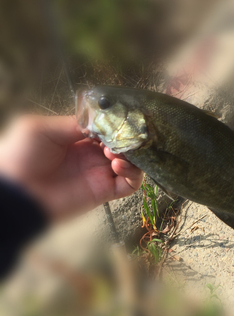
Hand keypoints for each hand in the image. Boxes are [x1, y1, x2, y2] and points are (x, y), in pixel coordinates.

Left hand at [0, 115, 143, 219]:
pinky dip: (133, 174)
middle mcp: (92, 155)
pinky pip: (129, 185)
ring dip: (131, 155)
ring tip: (114, 154)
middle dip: (125, 138)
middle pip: (123, 144)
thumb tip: (101, 123)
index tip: (115, 121)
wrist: (18, 194)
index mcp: (78, 138)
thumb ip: (72, 124)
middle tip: (118, 138)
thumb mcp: (41, 129)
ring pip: (131, 163)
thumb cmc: (21, 157)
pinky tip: (117, 166)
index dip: (114, 123)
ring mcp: (99, 174)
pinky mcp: (104, 192)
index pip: (107, 128)